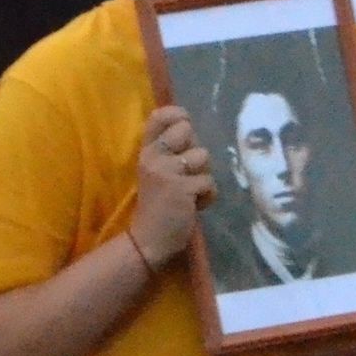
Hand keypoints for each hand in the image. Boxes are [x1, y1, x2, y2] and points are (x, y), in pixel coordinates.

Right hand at [128, 104, 216, 269]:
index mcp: (146, 151)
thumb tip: (192, 134)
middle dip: (195, 148)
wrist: (147, 241)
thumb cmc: (156, 207)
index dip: (178, 114)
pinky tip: (195, 207)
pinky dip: (208, 197)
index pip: (159, 116)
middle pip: (187, 129)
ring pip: (203, 156)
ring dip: (204, 176)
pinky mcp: (182, 188)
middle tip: (188, 171)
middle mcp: (153, 156)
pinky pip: (209, 182)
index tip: (185, 126)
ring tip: (191, 192)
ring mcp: (166, 171)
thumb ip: (170, 153)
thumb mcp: (156, 173)